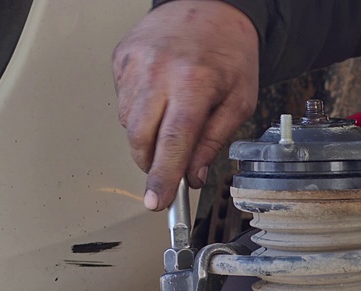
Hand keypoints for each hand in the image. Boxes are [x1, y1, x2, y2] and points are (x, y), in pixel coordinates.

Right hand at [112, 0, 258, 209]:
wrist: (212, 8)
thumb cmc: (230, 53)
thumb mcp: (240, 100)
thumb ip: (215, 140)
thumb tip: (195, 175)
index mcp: (193, 83)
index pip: (172, 142)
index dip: (162, 177)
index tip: (156, 201)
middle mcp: (158, 72)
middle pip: (141, 137)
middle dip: (151, 162)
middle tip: (167, 168)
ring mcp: (134, 63)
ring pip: (127, 122)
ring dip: (145, 137)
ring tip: (170, 121)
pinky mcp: (120, 58)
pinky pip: (122, 101)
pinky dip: (138, 112)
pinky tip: (158, 100)